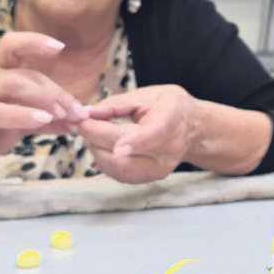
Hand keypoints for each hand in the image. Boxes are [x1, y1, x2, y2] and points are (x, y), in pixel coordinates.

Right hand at [0, 32, 88, 176]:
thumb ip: (48, 117)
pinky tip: (43, 120)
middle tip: (76, 110)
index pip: (13, 44)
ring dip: (44, 98)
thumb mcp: (21, 121)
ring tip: (63, 114)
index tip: (60, 47)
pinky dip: (25, 114)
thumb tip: (80, 118)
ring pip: (14, 84)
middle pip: (25, 73)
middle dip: (55, 91)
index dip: (35, 41)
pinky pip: (0, 111)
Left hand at [80, 85, 197, 183]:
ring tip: (93, 132)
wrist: (192, 129)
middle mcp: (170, 149)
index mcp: (173, 119)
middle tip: (80, 122)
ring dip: (96, 149)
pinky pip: (119, 175)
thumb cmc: (168, 107)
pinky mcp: (151, 178)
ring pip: (118, 168)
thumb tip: (88, 114)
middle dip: (95, 137)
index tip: (118, 147)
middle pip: (126, 154)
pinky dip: (104, 159)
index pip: (156, 133)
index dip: (137, 142)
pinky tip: (102, 145)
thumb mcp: (147, 95)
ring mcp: (161, 167)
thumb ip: (116, 104)